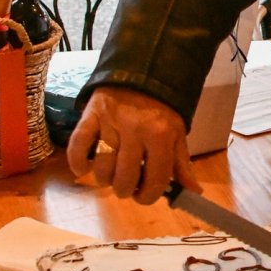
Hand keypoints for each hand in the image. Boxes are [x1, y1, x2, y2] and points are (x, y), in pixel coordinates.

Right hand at [67, 87, 199, 203]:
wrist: (141, 73)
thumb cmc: (161, 110)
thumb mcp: (177, 135)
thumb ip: (182, 165)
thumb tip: (193, 193)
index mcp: (161, 136)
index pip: (154, 180)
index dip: (148, 196)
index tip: (144, 195)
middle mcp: (135, 130)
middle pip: (124, 179)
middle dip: (125, 190)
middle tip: (127, 185)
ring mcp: (110, 124)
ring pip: (102, 168)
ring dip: (104, 179)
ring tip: (110, 174)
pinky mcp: (90, 117)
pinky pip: (78, 147)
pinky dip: (78, 163)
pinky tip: (85, 168)